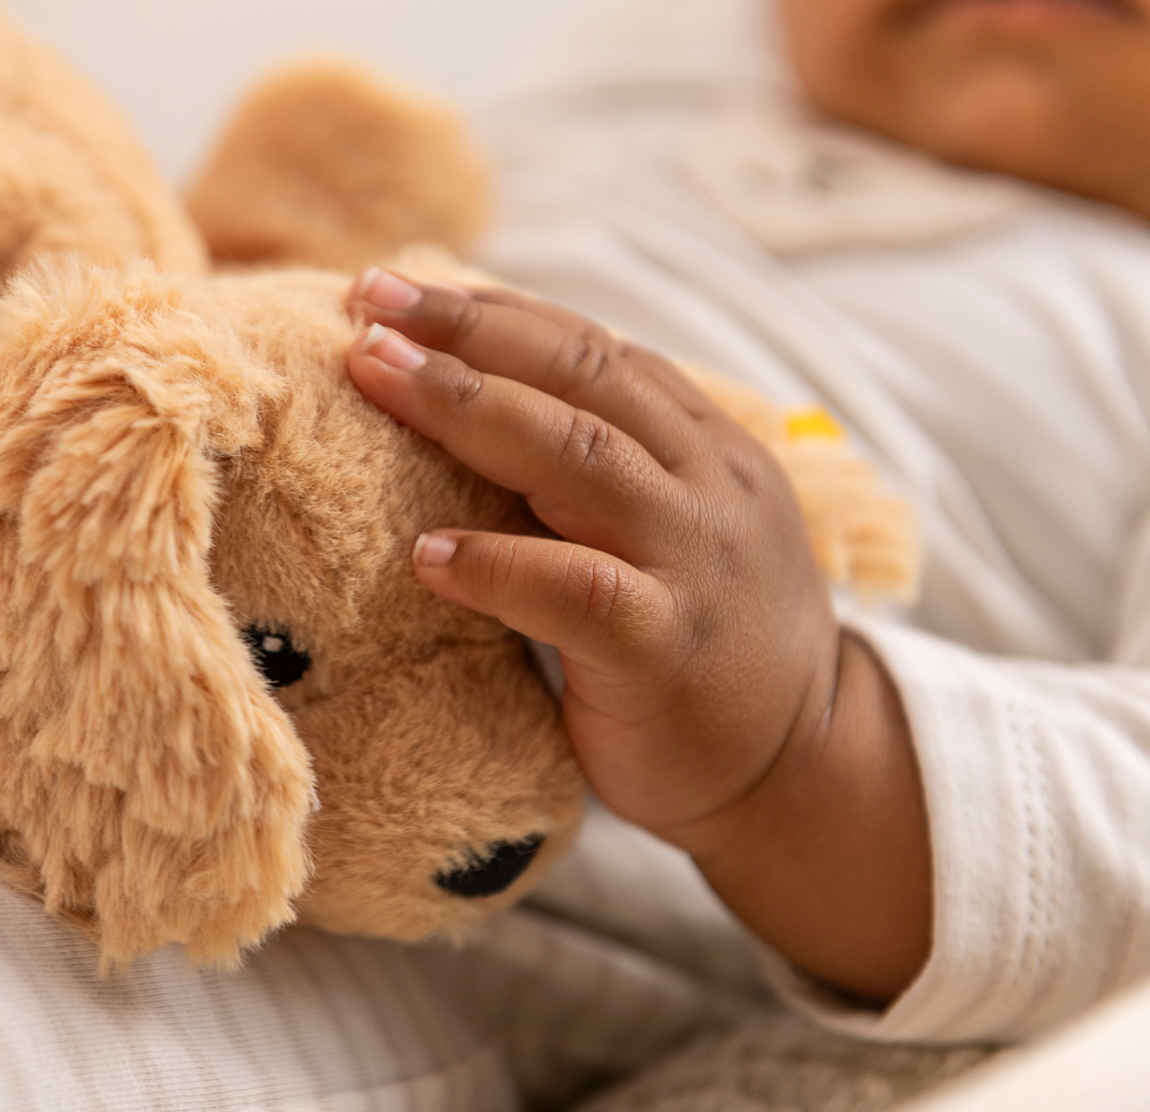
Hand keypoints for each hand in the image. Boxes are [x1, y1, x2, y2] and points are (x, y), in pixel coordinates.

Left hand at [346, 269, 930, 1000]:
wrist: (800, 769)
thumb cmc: (697, 647)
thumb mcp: (669, 532)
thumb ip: (601, 471)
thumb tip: (467, 408)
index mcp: (706, 448)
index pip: (593, 351)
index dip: (494, 312)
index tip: (395, 287)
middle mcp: (708, 488)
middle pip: (581, 378)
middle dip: (467, 331)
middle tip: (367, 301)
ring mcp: (694, 563)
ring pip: (580, 458)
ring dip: (467, 407)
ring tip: (374, 374)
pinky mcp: (667, 648)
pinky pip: (577, 590)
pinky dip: (497, 565)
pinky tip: (425, 555)